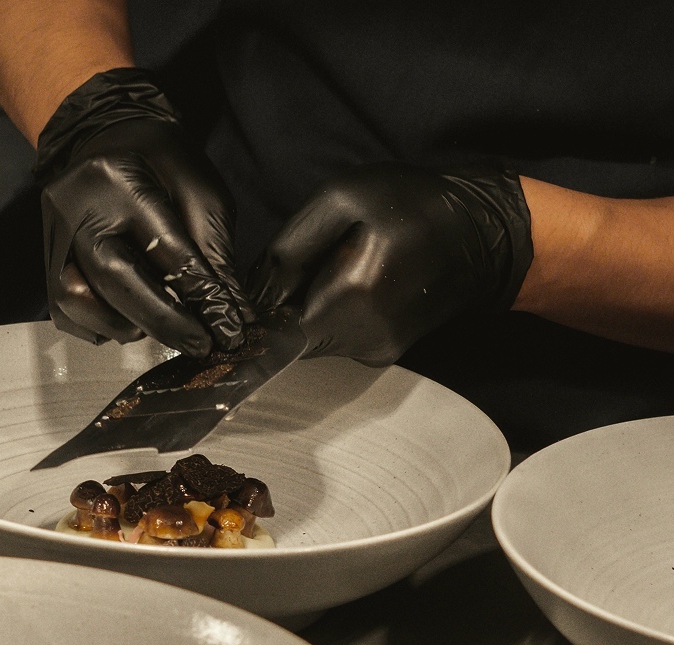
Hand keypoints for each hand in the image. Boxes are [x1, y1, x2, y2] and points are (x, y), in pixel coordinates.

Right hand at [37, 69, 248, 356]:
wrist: (106, 138)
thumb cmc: (161, 164)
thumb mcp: (201, 193)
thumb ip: (215, 254)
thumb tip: (231, 315)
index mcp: (117, 179)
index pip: (165, 249)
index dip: (201, 296)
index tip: (228, 331)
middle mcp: (74, 209)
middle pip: (115, 280)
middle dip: (164, 321)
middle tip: (200, 345)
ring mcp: (52, 236)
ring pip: (83, 304)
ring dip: (130, 326)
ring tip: (165, 325)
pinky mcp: (46, 261)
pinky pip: (68, 313)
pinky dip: (103, 326)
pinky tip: (131, 319)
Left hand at [247, 162, 532, 365]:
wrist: (481, 234)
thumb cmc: (413, 206)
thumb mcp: (342, 198)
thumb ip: (288, 247)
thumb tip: (254, 290)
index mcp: (351, 298)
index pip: (276, 326)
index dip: (266, 302)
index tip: (278, 275)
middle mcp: (362, 339)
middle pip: (293, 335)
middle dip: (290, 302)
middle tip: (315, 261)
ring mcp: (375, 352)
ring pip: (314, 339)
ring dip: (313, 308)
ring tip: (341, 267)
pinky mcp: (383, 353)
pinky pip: (338, 339)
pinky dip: (334, 314)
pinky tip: (357, 283)